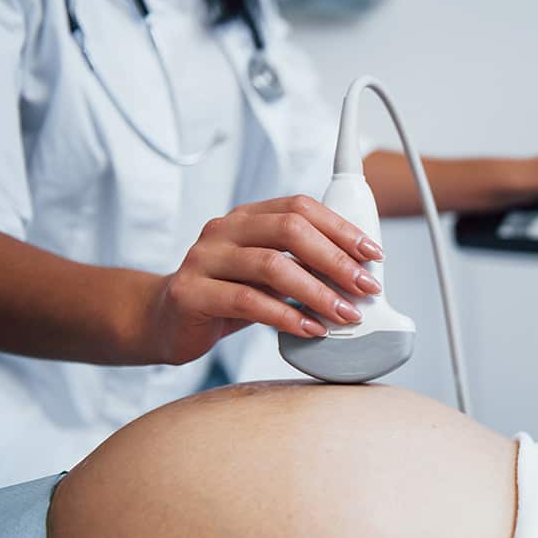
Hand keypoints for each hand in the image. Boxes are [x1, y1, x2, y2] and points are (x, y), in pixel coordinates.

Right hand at [146, 195, 385, 364]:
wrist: (164, 320)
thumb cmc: (227, 295)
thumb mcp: (267, 274)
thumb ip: (302, 266)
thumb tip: (359, 277)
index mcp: (248, 217)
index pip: (300, 208)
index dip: (341, 229)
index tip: (373, 255)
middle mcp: (225, 230)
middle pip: (289, 230)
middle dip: (336, 260)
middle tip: (366, 287)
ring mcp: (204, 259)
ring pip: (271, 266)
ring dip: (317, 292)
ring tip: (345, 314)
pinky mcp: (191, 293)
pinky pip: (247, 301)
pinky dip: (286, 316)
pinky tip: (310, 329)